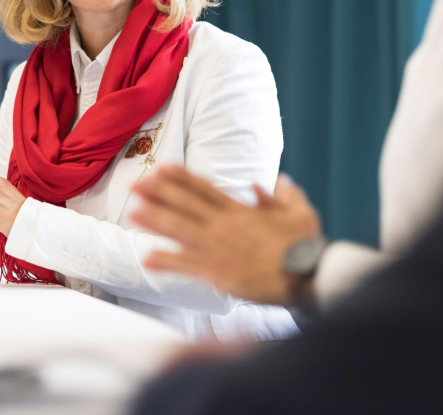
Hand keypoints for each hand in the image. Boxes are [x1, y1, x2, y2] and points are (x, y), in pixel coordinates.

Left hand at [129, 165, 321, 305]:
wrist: (309, 275)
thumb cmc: (306, 246)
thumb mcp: (299, 213)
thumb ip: (282, 197)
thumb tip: (272, 181)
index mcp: (240, 211)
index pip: (204, 188)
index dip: (181, 177)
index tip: (162, 167)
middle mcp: (224, 225)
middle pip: (185, 204)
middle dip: (159, 193)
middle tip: (135, 184)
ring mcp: (218, 247)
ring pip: (180, 230)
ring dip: (155, 220)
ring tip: (133, 212)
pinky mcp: (217, 271)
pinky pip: (186, 264)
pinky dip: (166, 261)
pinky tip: (147, 257)